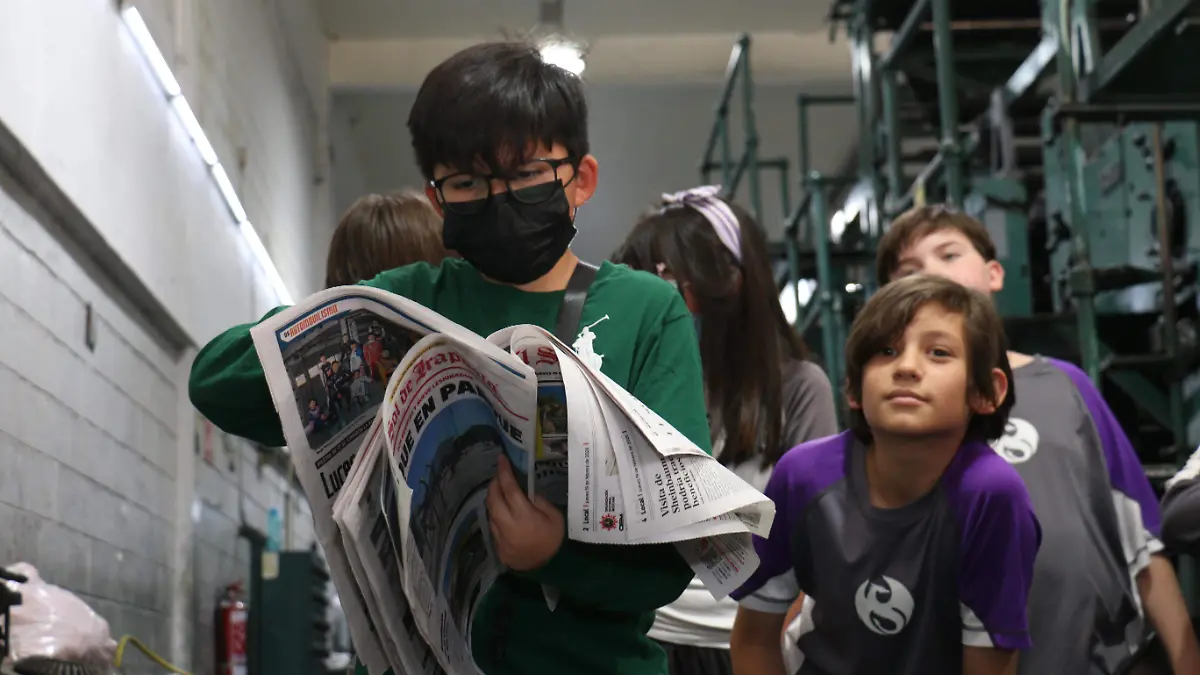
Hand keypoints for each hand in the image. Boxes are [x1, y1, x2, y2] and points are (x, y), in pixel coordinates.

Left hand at [486, 454, 564, 570]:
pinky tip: (502, 512)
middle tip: (499, 475)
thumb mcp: (554, 516)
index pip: (509, 488)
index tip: (501, 459)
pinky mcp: (498, 546)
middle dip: (494, 484)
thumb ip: (537, 501)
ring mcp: (500, 536)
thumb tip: (525, 492)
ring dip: (493, 499)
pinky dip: (496, 515)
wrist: (550, 568)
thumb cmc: (555, 540)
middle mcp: (507, 524)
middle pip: (493, 498)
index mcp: (523, 515)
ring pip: (490, 512)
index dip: (504, 472)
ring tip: (500, 492)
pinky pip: (493, 525)